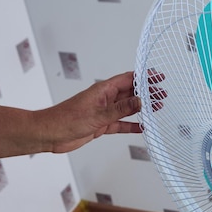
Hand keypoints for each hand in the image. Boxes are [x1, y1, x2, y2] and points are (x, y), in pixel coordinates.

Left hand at [40, 70, 165, 153]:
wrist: (49, 134)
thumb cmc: (66, 120)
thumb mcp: (98, 114)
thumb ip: (121, 109)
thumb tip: (141, 101)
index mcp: (103, 90)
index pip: (128, 79)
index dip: (143, 77)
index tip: (157, 77)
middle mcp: (105, 99)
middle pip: (130, 93)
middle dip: (146, 93)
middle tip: (162, 95)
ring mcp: (103, 112)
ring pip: (127, 108)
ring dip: (142, 108)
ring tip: (157, 108)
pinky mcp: (101, 125)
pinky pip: (121, 124)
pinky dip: (132, 125)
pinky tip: (142, 127)